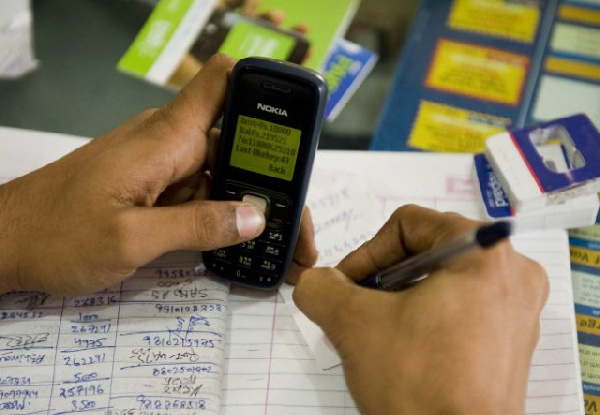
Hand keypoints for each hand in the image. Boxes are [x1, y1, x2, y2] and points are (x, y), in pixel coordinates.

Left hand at [0, 54, 316, 294]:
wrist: (3, 243)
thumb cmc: (56, 234)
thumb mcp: (131, 239)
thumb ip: (197, 227)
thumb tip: (256, 216)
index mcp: (167, 138)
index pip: (221, 83)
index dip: (262, 89)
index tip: (298, 126)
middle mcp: (170, 143)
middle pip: (239, 145)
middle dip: (275, 185)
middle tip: (300, 234)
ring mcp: (163, 166)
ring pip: (224, 175)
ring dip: (253, 208)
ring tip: (284, 249)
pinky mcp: (156, 188)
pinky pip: (201, 195)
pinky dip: (224, 218)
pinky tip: (244, 246)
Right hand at [293, 205, 547, 414]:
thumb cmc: (417, 381)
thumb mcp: (353, 324)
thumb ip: (321, 287)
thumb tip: (313, 281)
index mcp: (484, 252)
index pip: (409, 223)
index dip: (367, 252)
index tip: (347, 286)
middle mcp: (513, 274)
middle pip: (428, 251)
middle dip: (383, 278)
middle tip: (359, 308)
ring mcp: (518, 310)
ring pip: (443, 282)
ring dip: (402, 299)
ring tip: (378, 331)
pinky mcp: (512, 342)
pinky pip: (461, 309)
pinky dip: (427, 319)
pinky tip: (405, 349)